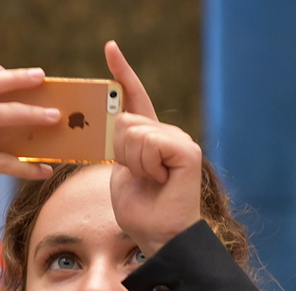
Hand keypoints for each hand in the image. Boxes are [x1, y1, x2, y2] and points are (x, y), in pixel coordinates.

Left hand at [104, 41, 202, 258]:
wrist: (161, 237)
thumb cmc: (142, 212)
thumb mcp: (121, 173)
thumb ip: (120, 146)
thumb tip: (117, 120)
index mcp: (151, 137)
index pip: (135, 98)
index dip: (123, 73)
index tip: (110, 48)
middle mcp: (168, 134)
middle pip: (124, 121)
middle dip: (121, 153)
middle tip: (141, 177)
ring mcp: (180, 140)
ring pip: (134, 132)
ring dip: (133, 163)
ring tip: (151, 181)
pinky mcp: (186, 151)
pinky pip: (150, 143)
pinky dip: (146, 165)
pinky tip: (160, 179)